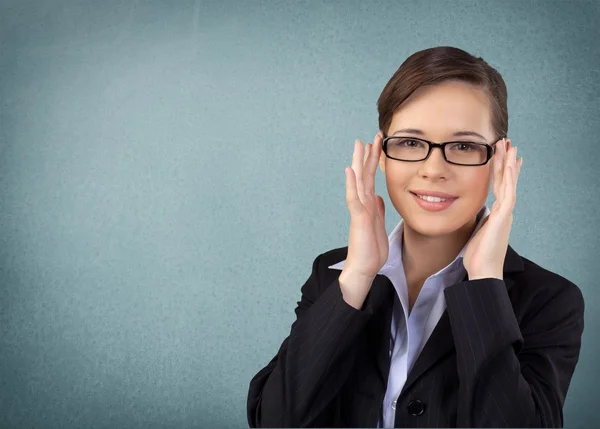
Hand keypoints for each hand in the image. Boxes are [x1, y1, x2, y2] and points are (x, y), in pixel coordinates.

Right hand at [343, 131, 388, 280]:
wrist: (363, 269)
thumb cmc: (371, 251)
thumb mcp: (379, 226)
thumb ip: (378, 210)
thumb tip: (379, 197)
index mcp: (369, 205)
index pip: (372, 178)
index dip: (375, 161)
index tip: (378, 145)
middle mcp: (362, 204)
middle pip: (365, 174)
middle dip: (368, 155)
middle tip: (372, 136)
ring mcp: (359, 210)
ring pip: (358, 181)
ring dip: (359, 162)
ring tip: (359, 144)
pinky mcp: (357, 218)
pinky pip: (353, 198)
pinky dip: (351, 183)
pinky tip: (350, 170)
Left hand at [463, 138, 522, 279]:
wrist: (483, 272)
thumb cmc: (478, 256)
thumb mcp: (476, 232)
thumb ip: (477, 220)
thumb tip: (473, 214)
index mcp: (497, 214)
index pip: (500, 187)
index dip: (502, 171)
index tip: (505, 157)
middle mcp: (504, 211)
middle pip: (507, 181)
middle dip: (508, 162)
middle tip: (509, 144)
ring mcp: (506, 214)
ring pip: (509, 183)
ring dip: (509, 164)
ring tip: (510, 146)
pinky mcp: (504, 218)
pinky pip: (507, 194)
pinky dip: (509, 179)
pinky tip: (510, 166)